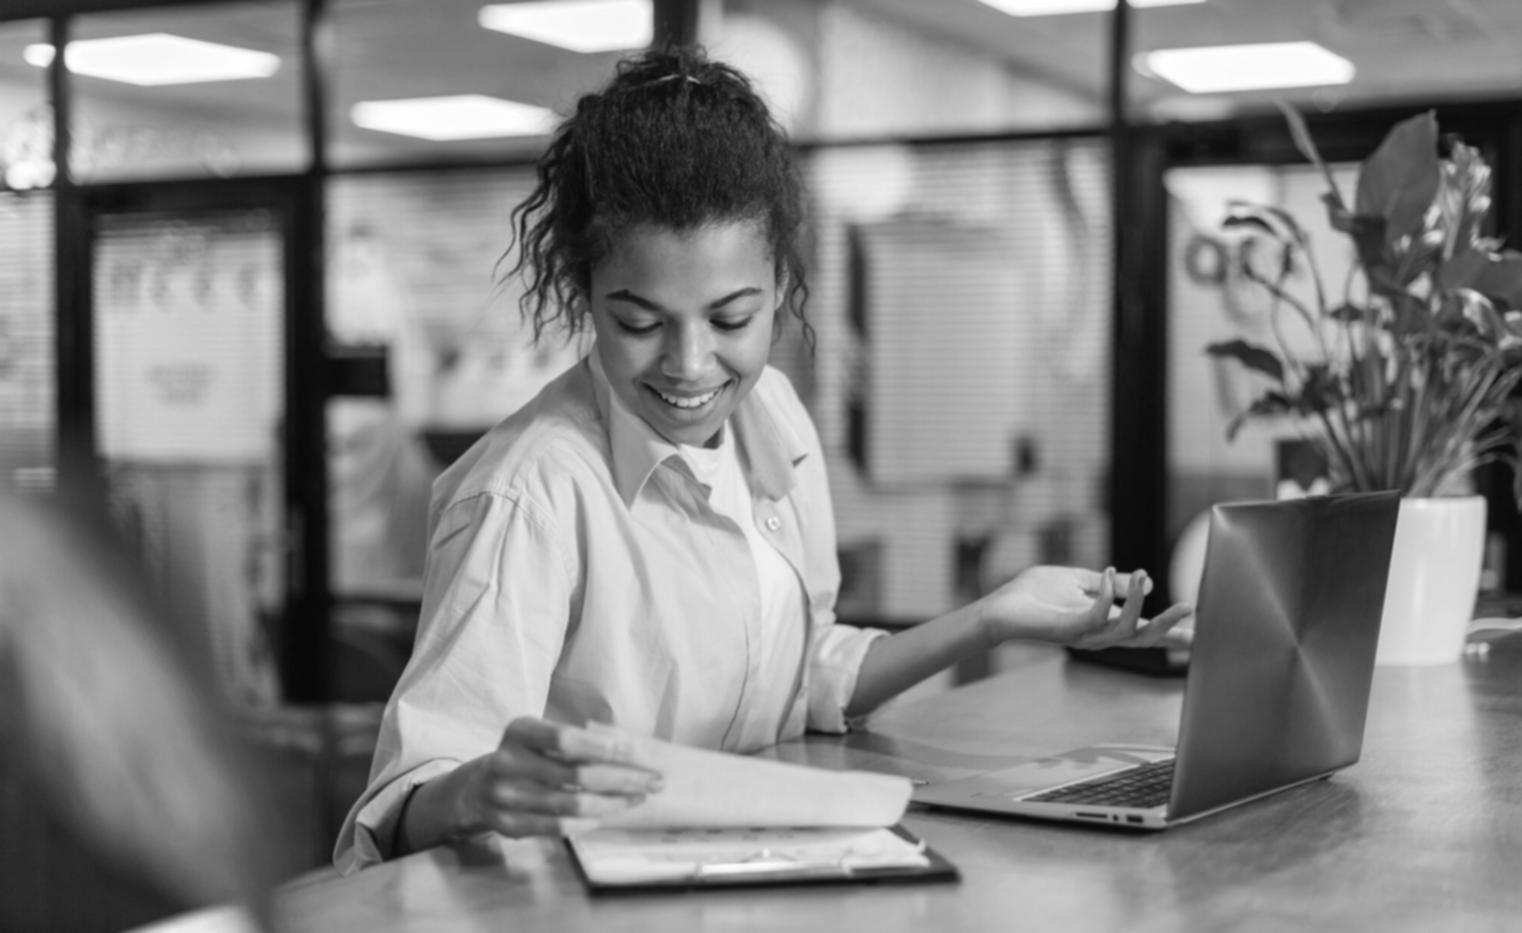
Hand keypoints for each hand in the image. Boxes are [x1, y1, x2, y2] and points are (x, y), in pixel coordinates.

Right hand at [455, 717, 662, 838]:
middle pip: (576, 775)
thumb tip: (630, 749)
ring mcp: (505, 797)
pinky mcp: (507, 825)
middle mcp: (507, 763)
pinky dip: (588, 821)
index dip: (604, 747)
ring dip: (613, 803)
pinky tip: (607, 814)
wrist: (476, 788)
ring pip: (571, 804)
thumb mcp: (540, 735)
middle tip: (654, 781)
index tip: (638, 755)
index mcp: (519, 732)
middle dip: (623, 779)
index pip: (566, 739)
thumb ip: (575, 740)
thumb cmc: (525, 755)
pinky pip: (557, 827)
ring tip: (637, 798)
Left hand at [978, 565, 1192, 650]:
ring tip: (1144, 575)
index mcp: (1103, 624)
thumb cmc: (1035, 594)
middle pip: (1142, 638)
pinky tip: (1110, 572)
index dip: (1170, 633)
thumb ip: (1109, 583)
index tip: (1200, 634)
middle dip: (1168, 626)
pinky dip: (1108, 593)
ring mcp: (1083, 635)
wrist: (1000, 607)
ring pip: (1125, 630)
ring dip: (1139, 602)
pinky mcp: (1067, 629)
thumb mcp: (1079, 581)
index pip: (1143, 631)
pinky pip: (1097, 615)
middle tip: (1190, 607)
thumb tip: (1143, 579)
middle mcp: (1097, 635)